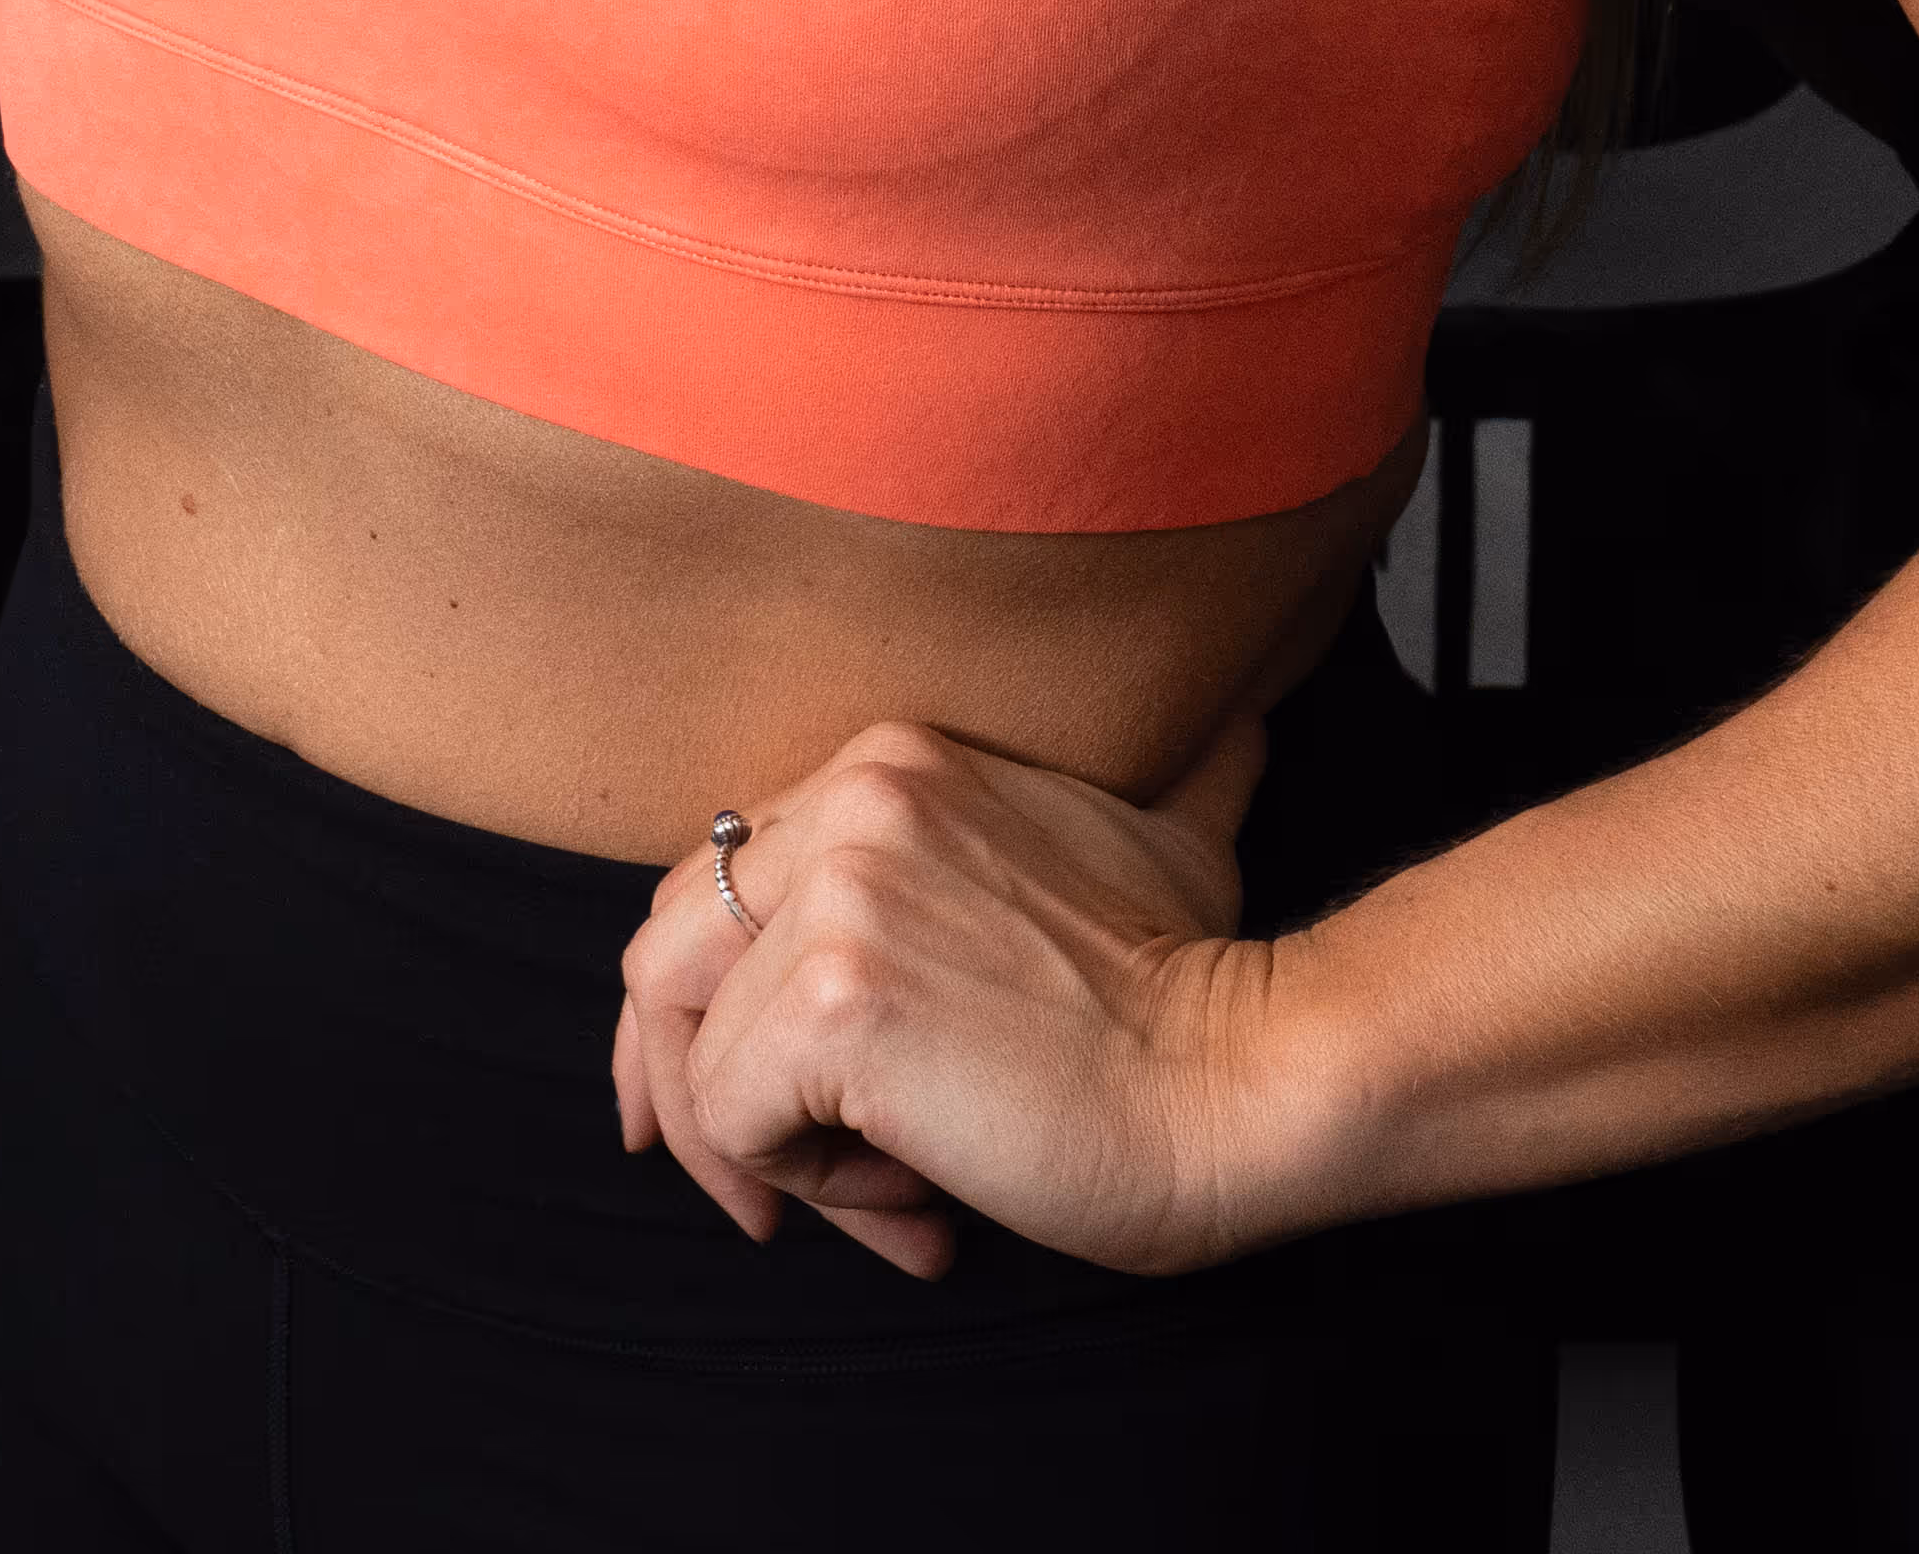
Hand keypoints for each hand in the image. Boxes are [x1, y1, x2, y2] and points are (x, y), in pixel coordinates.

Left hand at [601, 716, 1307, 1282]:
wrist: (1252, 1081)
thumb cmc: (1194, 997)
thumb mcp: (1149, 842)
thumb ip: (1112, 794)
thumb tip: (1236, 717)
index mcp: (894, 760)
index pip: (722, 882)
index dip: (726, 1004)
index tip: (771, 1099)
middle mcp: (852, 800)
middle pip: (666, 952)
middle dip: (690, 1084)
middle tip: (766, 1191)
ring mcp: (839, 897)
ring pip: (689, 1045)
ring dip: (762, 1152)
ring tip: (887, 1201)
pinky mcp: (837, 1005)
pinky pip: (730, 1115)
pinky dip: (801, 1185)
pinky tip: (921, 1200)